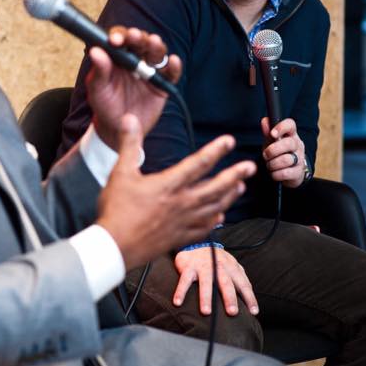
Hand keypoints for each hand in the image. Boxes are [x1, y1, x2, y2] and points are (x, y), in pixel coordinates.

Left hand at [86, 26, 181, 150]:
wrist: (117, 129)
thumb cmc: (104, 105)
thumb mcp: (97, 89)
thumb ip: (99, 71)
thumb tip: (95, 51)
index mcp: (117, 56)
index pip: (121, 39)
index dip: (119, 35)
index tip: (115, 40)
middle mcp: (135, 59)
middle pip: (141, 42)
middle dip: (138, 37)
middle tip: (134, 37)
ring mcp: (150, 70)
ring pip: (157, 53)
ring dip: (156, 46)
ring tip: (153, 43)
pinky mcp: (162, 84)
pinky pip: (171, 73)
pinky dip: (174, 66)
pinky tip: (173, 62)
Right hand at [95, 115, 255, 268]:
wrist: (114, 246)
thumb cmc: (117, 210)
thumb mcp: (120, 172)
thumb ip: (129, 144)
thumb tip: (130, 119)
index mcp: (168, 185)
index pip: (197, 164)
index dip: (215, 151)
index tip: (229, 141)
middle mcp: (181, 203)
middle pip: (215, 187)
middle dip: (234, 175)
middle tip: (250, 167)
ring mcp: (182, 222)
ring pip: (214, 208)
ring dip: (229, 196)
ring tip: (240, 187)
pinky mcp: (179, 237)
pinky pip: (203, 228)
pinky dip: (214, 221)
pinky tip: (220, 217)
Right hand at [173, 247, 258, 315]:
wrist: (197, 242)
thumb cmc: (217, 260)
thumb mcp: (231, 265)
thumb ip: (240, 278)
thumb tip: (251, 296)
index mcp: (231, 268)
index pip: (243, 284)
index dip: (249, 297)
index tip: (253, 311)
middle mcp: (218, 267)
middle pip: (225, 283)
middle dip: (229, 298)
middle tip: (232, 312)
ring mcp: (203, 266)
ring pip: (205, 282)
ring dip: (206, 297)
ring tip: (206, 312)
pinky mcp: (188, 267)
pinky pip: (184, 280)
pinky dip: (180, 291)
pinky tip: (178, 302)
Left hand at [261, 117, 305, 188]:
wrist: (288, 172)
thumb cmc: (278, 153)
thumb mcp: (271, 141)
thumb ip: (268, 132)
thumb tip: (265, 120)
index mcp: (291, 135)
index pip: (290, 125)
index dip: (281, 127)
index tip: (272, 134)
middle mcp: (297, 145)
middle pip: (288, 143)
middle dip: (272, 150)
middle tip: (265, 155)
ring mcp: (300, 159)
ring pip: (286, 159)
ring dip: (272, 164)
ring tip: (269, 165)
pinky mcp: (298, 172)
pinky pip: (285, 173)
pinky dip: (275, 174)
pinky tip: (274, 173)